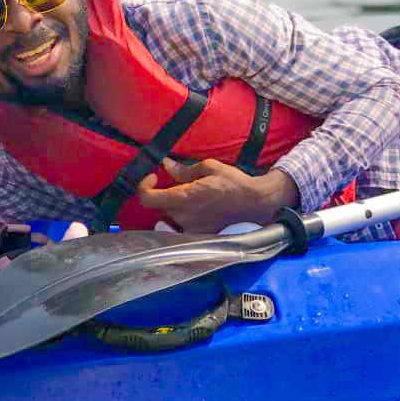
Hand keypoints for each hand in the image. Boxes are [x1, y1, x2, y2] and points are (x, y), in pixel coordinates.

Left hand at [138, 157, 298, 233]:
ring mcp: (191, 229)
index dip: (144, 187)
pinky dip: (184, 217)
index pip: (148, 199)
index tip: (153, 177)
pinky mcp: (200, 235)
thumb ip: (184, 170)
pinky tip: (198, 208)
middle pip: (159, 207)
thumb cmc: (233, 183)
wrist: (256, 204)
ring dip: (175, 206)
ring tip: (192, 195)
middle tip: (181, 184)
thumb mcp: (209, 168)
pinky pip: (182, 226)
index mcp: (184, 198)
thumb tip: (166, 165)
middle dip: (164, 194)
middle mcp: (184, 217)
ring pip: (170, 217)